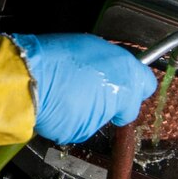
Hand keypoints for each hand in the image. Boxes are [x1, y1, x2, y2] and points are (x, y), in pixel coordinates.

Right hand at [8, 33, 155, 145]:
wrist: (30, 79)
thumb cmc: (57, 56)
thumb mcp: (91, 46)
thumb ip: (111, 63)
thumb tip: (114, 71)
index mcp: (126, 74)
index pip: (147, 85)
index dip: (134, 86)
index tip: (124, 84)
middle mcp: (119, 100)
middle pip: (124, 106)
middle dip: (111, 99)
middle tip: (88, 86)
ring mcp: (99, 119)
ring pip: (99, 116)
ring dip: (88, 107)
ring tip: (66, 91)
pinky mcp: (79, 132)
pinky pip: (78, 125)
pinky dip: (71, 117)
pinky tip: (57, 103)